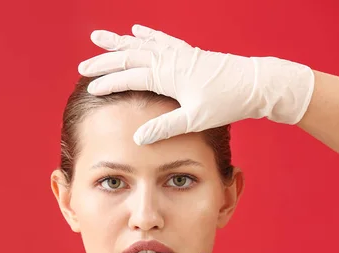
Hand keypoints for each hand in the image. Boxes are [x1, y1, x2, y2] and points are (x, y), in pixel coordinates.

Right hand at [78, 24, 314, 144]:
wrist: (255, 84)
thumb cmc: (226, 102)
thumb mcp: (194, 119)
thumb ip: (164, 127)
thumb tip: (138, 137)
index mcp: (168, 74)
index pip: (129, 76)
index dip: (108, 82)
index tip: (90, 88)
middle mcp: (170, 59)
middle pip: (129, 56)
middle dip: (104, 60)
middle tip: (83, 65)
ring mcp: (178, 53)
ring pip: (141, 43)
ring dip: (119, 41)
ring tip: (99, 37)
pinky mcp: (187, 52)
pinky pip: (161, 39)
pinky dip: (146, 34)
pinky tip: (137, 29)